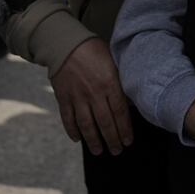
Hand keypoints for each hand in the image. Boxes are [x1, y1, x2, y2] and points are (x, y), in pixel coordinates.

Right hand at [50, 38, 132, 155]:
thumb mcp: (113, 61)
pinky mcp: (63, 98)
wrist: (65, 43)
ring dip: (93, 140)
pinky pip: (68, 119)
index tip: (128, 141)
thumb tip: (130, 99)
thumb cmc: (94, 50)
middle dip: (112, 139)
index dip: (124, 129)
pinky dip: (72, 130)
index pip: (120, 112)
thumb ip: (120, 80)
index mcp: (109, 83)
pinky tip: (77, 139)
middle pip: (105, 122)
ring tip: (99, 151)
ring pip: (87, 125)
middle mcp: (94, 93)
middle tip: (116, 151)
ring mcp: (77, 97)